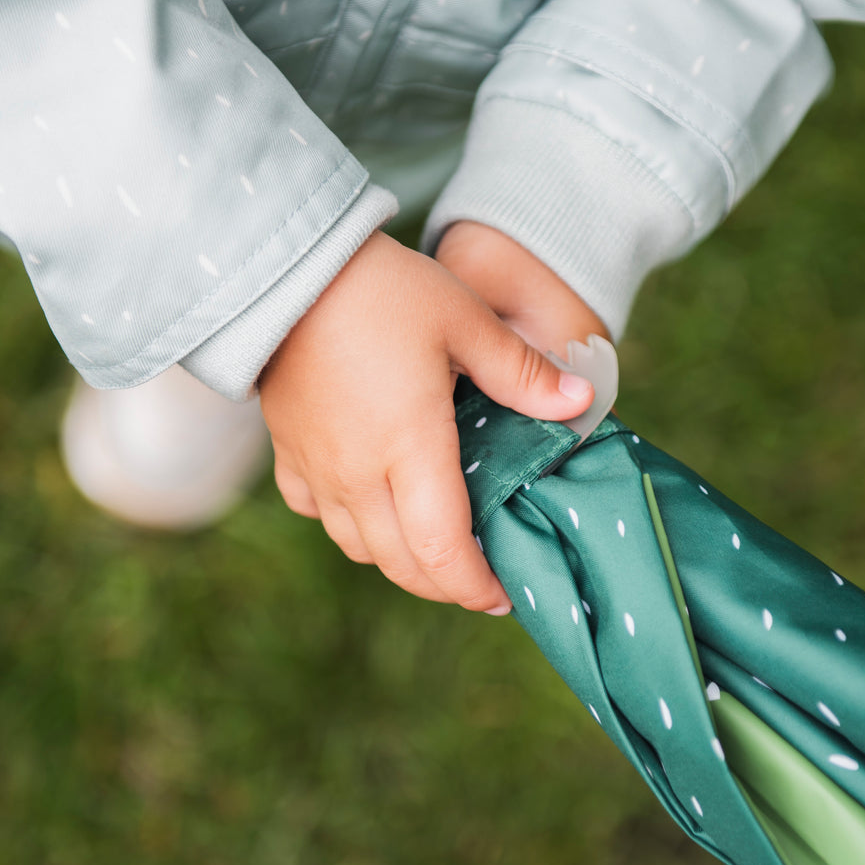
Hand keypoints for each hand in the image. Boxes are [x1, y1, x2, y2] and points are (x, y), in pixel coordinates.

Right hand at [259, 231, 595, 611]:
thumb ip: (522, 372)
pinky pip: (319, 514)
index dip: (475, 587)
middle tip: (480, 582)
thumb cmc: (382, 289)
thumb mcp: (464, 321)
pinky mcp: (287, 453)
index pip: (444, 551)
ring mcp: (317, 469)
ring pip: (359, 548)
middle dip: (446, 585)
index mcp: (410, 449)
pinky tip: (372, 505)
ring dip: (401, 561)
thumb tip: (581, 401)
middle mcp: (359, 474)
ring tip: (435, 550)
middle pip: (403, 564)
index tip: (503, 596)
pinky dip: (352, 527)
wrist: (282, 268)